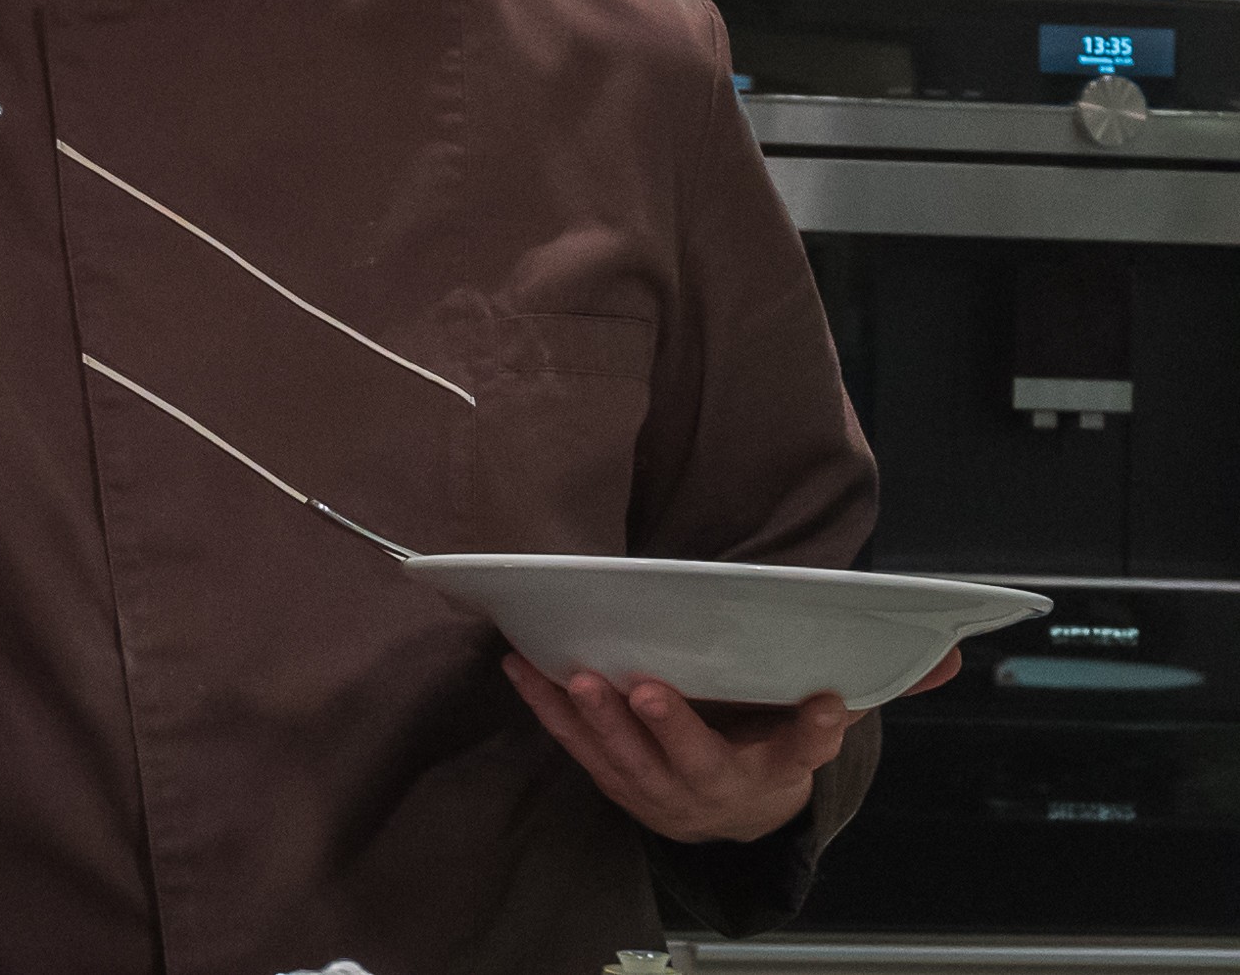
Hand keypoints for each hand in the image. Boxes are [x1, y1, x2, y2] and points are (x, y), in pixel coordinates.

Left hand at [503, 647, 961, 842]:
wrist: (726, 819)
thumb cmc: (771, 751)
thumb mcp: (823, 730)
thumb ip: (880, 690)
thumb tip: (952, 656)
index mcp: (771, 773)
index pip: (801, 753)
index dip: (816, 733)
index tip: (831, 705)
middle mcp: (713, 789)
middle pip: (694, 762)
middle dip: (671, 729)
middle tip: (648, 689)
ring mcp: (657, 789)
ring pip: (626, 760)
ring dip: (598, 720)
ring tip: (578, 676)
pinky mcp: (612, 777)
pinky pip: (577, 746)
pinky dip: (549, 710)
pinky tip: (523, 667)